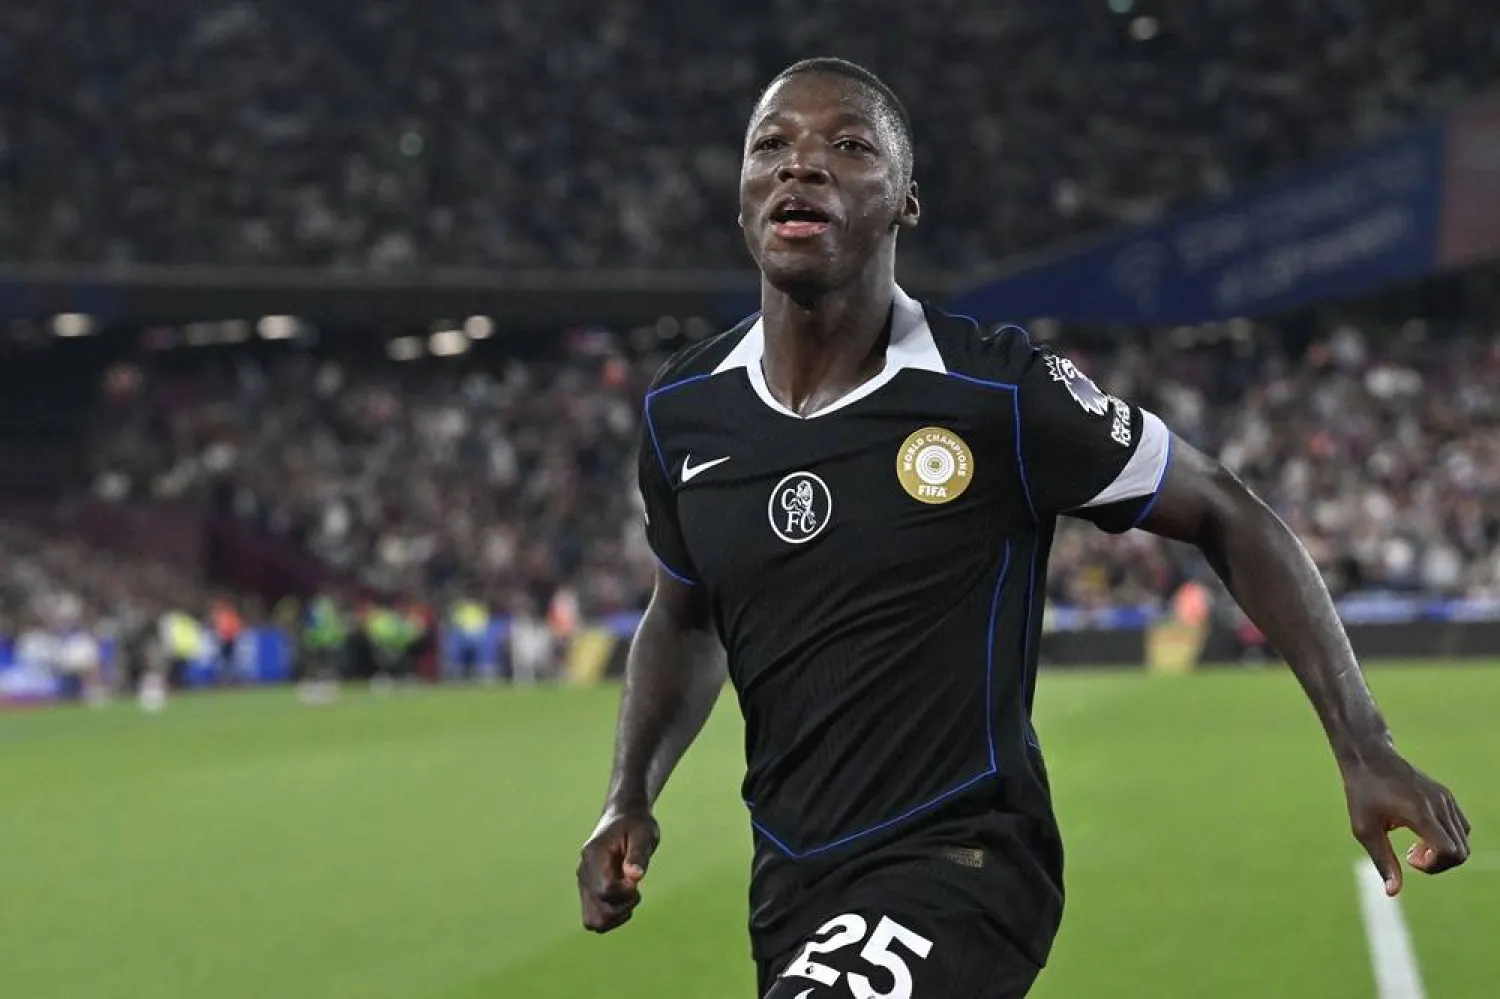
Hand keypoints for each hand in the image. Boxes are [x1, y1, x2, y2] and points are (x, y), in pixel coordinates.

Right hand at [577, 807, 660, 932]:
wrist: (624, 817)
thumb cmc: (636, 824)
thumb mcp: (643, 833)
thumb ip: (638, 854)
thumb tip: (635, 877)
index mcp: (593, 856)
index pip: (604, 890)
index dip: (625, 891)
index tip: (636, 877)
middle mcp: (584, 873)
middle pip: (595, 915)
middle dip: (621, 909)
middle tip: (635, 889)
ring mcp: (585, 884)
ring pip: (593, 922)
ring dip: (617, 915)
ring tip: (630, 895)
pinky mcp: (590, 891)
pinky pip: (596, 918)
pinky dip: (614, 916)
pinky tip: (626, 898)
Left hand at [1343, 745, 1470, 895]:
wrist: (1369, 757)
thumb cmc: (1362, 793)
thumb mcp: (1364, 829)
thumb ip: (1382, 860)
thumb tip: (1392, 892)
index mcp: (1420, 813)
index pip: (1450, 851)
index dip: (1434, 866)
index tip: (1410, 859)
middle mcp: (1439, 805)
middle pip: (1462, 850)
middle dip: (1439, 863)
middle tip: (1410, 855)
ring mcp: (1445, 798)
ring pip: (1464, 839)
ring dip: (1444, 851)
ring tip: (1415, 844)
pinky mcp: (1446, 795)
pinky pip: (1461, 826)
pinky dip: (1448, 838)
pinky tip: (1421, 832)